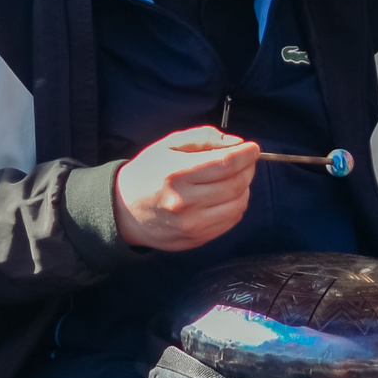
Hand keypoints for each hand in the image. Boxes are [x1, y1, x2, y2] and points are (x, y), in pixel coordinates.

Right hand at [115, 127, 257, 251]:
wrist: (124, 211)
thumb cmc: (148, 172)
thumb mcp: (168, 145)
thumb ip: (203, 138)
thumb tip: (236, 143)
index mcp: (175, 174)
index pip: (225, 164)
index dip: (246, 154)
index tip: (253, 148)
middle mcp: (184, 202)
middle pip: (235, 185)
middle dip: (248, 169)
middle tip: (247, 162)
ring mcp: (191, 225)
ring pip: (238, 205)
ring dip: (244, 189)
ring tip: (235, 179)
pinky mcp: (196, 239)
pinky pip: (230, 221)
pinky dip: (236, 206)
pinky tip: (226, 197)